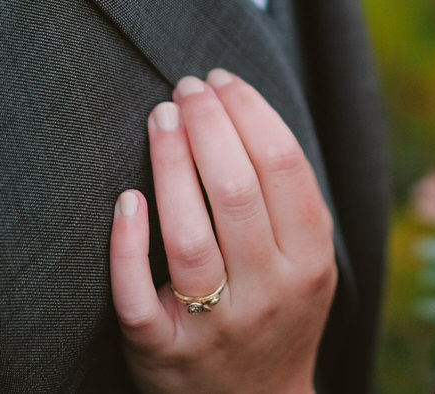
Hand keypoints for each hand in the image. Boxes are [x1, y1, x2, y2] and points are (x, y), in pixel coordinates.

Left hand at [110, 69, 336, 393]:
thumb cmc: (276, 312)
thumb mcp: (306, 263)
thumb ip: (289, 200)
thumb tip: (241, 107)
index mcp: (309, 262)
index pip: (283, 168)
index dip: (250, 113)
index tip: (221, 80)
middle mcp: (267, 293)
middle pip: (236, 192)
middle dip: (207, 125)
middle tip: (184, 87)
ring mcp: (214, 327)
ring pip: (189, 237)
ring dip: (171, 165)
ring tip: (159, 117)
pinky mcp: (162, 353)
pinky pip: (138, 297)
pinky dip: (127, 245)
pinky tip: (125, 199)